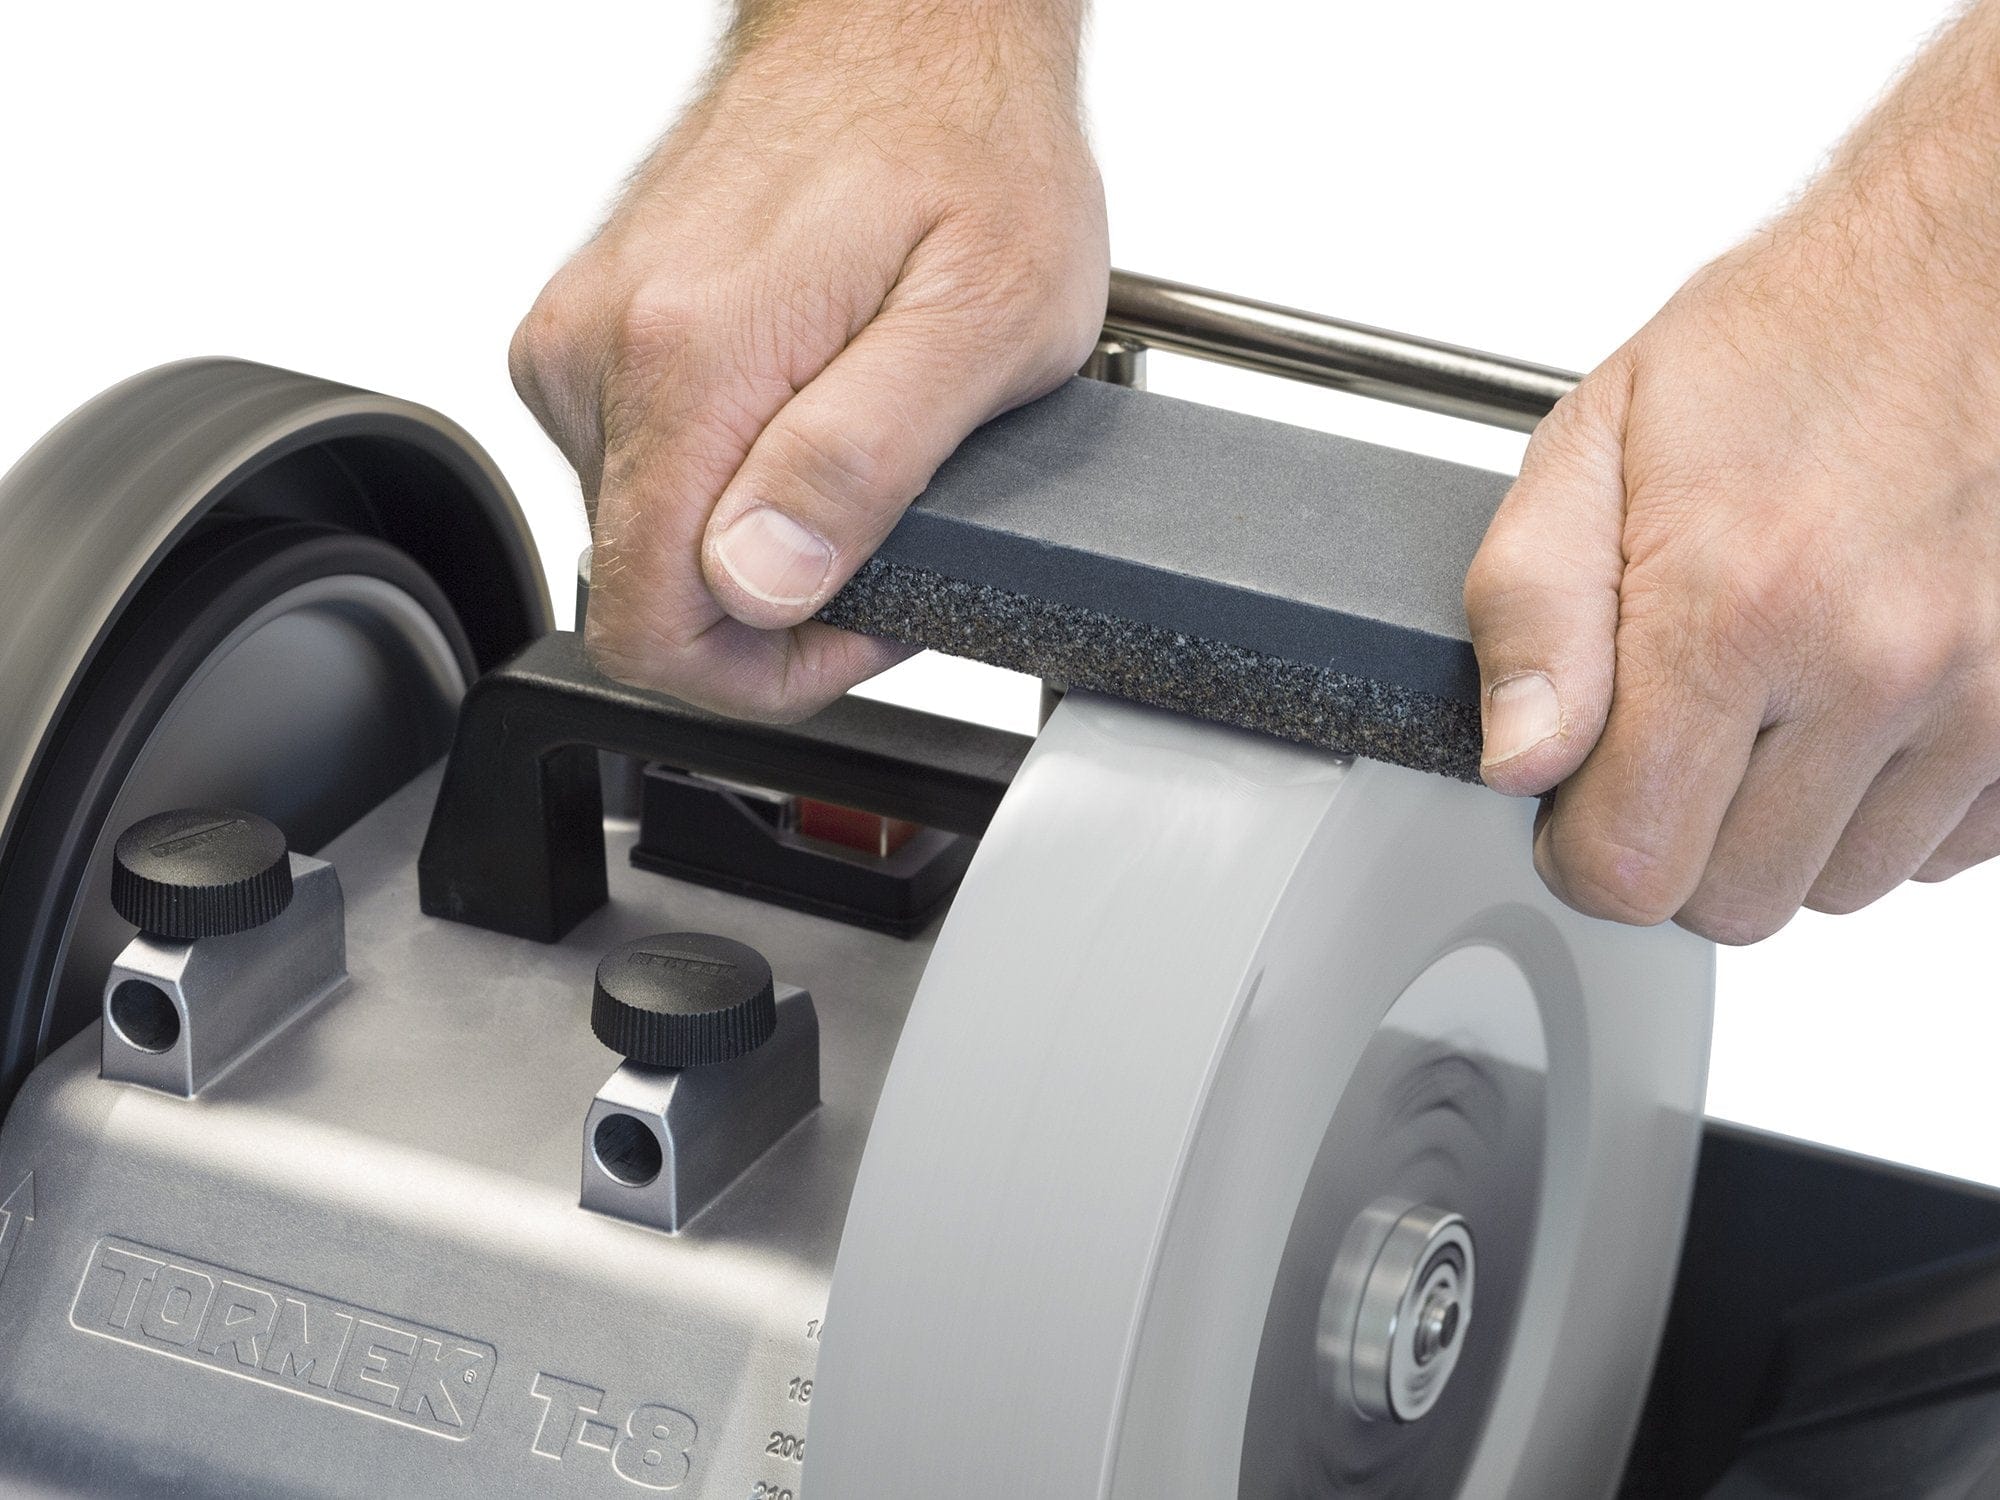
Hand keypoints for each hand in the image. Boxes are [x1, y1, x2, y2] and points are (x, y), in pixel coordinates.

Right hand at [510, 1, 1105, 718]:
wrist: (906, 28)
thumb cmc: (968, 147)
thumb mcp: (985, 320)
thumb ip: (863, 462)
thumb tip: (756, 582)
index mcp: (687, 359)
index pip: (653, 627)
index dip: (763, 671)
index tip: (855, 620)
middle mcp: (602, 348)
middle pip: (643, 591)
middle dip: (766, 609)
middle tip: (884, 533)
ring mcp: (584, 337)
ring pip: (642, 536)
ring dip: (746, 540)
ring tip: (855, 454)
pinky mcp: (590, 330)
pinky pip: (638, 466)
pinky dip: (719, 476)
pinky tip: (800, 417)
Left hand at [1464, 14, 1999, 942]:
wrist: (1970, 271)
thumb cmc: (1791, 347)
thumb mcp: (1598, 443)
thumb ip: (1532, 611)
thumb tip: (1521, 760)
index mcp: (1736, 607)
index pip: (1631, 863)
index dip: (1585, 847)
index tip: (1583, 797)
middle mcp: (1875, 664)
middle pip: (1734, 899)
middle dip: (1682, 840)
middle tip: (1677, 734)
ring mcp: (1985, 694)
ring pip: (1839, 886)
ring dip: (1788, 825)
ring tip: (1778, 698)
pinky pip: (1945, 849)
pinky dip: (1891, 805)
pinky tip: (1862, 707)